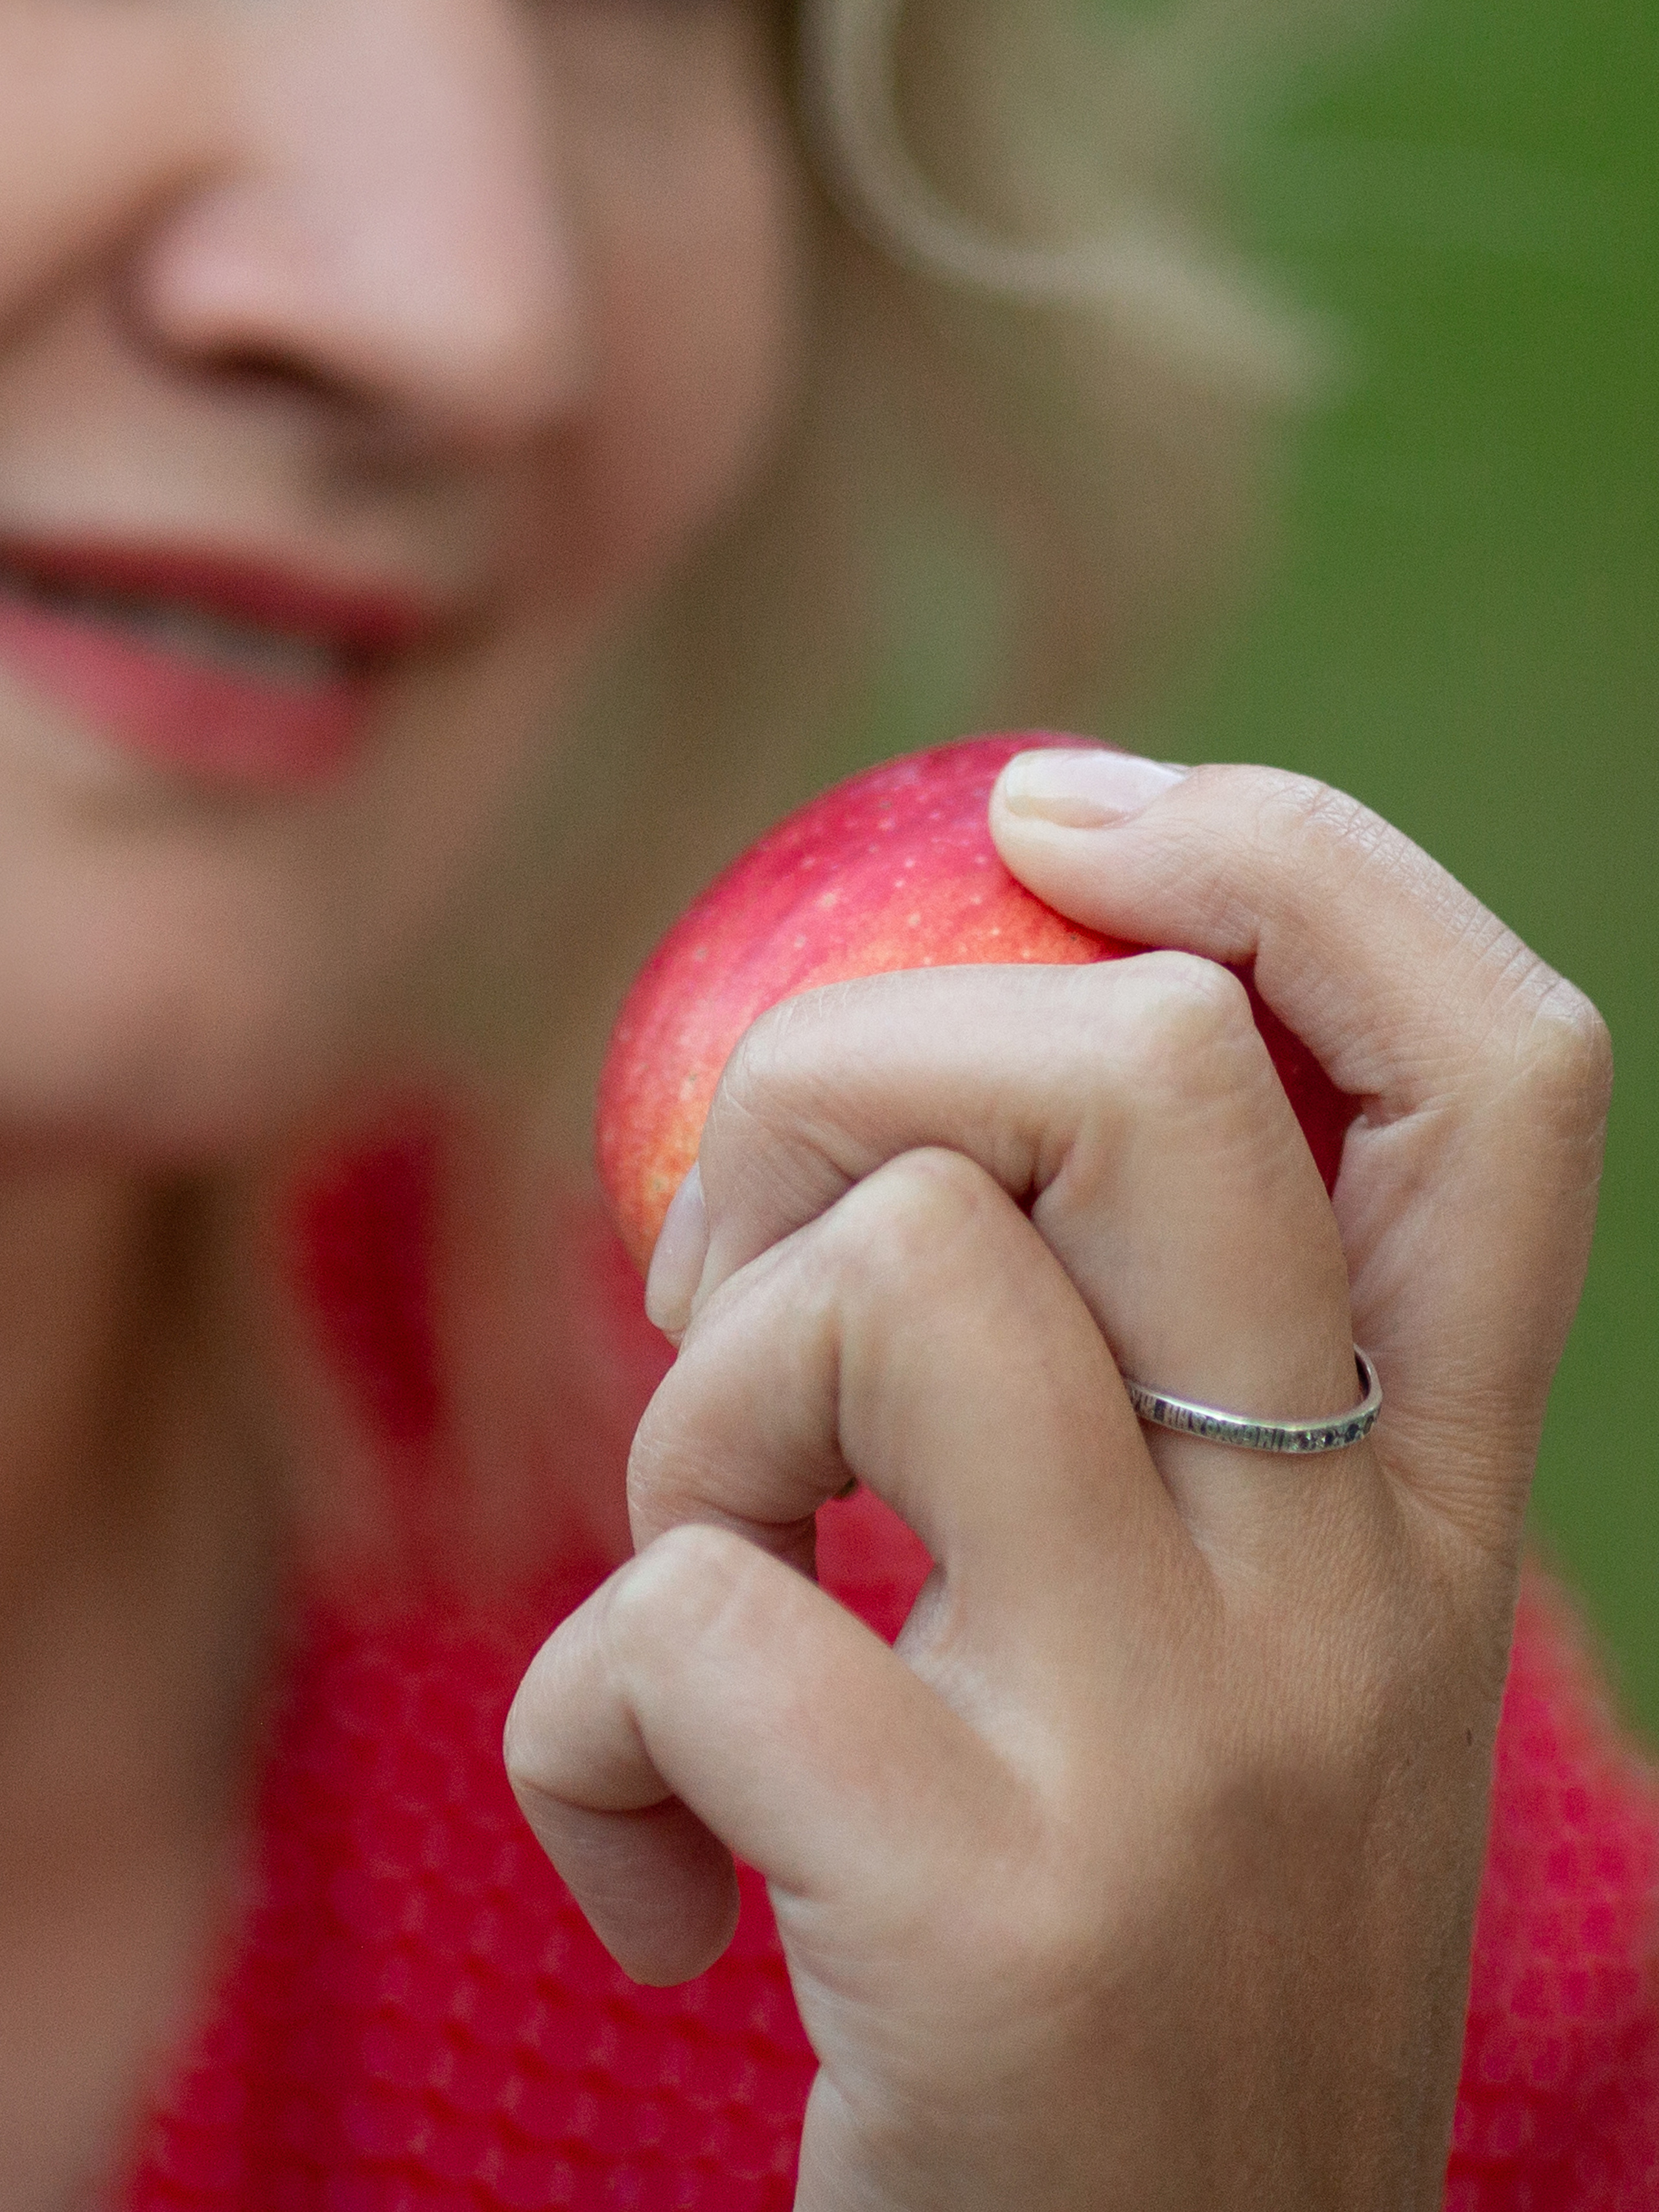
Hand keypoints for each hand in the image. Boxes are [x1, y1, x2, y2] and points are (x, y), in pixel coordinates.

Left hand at [504, 755, 1609, 2210]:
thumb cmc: (1141, 1961)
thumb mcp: (1215, 1660)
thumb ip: (1138, 1416)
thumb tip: (897, 1137)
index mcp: (1426, 1506)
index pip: (1498, 1070)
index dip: (1292, 863)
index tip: (1054, 810)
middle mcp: (1357, 1590)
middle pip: (1146, 1075)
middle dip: (859, 1067)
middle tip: (746, 1255)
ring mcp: (1192, 1740)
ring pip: (899, 1281)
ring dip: (703, 1390)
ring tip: (703, 1567)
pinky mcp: (992, 1907)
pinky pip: (685, 1618)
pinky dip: (580, 1723)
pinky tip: (650, 1864)